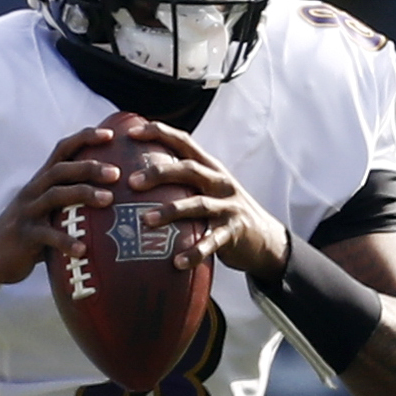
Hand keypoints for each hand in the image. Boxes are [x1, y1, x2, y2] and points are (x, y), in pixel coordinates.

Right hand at [0, 125, 121, 285]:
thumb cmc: (30, 229)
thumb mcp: (47, 207)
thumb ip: (71, 198)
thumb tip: (115, 196)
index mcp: (42, 180)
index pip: (62, 150)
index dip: (84, 138)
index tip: (110, 134)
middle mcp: (34, 191)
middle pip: (61, 170)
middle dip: (89, 167)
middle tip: (116, 173)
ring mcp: (28, 212)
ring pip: (55, 195)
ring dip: (83, 194)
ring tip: (108, 201)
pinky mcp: (25, 235)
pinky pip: (47, 236)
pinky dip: (66, 241)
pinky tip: (82, 249)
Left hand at [118, 118, 289, 276]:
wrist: (263, 237)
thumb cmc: (221, 211)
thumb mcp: (205, 189)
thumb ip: (179, 181)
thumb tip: (133, 177)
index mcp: (210, 168)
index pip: (184, 142)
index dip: (159, 133)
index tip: (131, 133)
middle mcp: (220, 182)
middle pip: (189, 170)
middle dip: (160, 173)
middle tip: (131, 182)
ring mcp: (228, 206)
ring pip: (198, 204)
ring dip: (171, 211)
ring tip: (145, 220)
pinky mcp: (233, 232)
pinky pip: (211, 241)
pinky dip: (195, 252)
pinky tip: (177, 263)